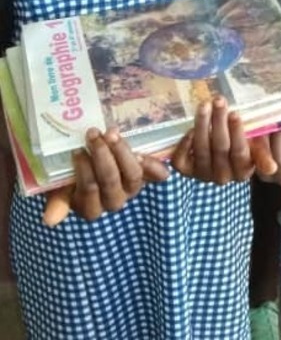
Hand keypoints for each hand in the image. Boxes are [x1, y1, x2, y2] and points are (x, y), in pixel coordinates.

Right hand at [43, 128, 168, 226]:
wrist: (99, 159)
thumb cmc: (77, 174)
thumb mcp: (63, 186)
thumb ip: (59, 200)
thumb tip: (49, 220)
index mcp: (91, 207)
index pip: (89, 189)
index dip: (84, 170)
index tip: (77, 150)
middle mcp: (114, 202)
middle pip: (110, 179)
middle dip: (101, 154)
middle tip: (94, 134)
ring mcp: (133, 190)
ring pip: (133, 174)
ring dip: (121, 151)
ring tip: (111, 133)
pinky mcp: (150, 178)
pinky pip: (157, 174)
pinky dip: (152, 163)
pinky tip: (141, 152)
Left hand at [171, 97, 276, 183]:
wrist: (226, 154)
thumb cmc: (246, 144)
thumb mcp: (257, 147)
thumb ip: (262, 155)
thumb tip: (272, 168)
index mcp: (243, 171)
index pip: (239, 151)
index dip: (237, 133)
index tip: (235, 113)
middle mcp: (223, 176)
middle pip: (220, 147)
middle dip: (219, 122)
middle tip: (219, 101)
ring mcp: (204, 174)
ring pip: (201, 150)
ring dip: (202, 125)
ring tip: (204, 105)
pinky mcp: (188, 171)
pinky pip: (181, 161)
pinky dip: (184, 144)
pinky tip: (190, 128)